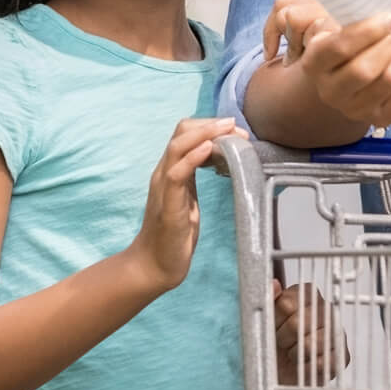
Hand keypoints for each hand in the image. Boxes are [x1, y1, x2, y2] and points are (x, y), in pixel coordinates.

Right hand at [126, 118, 241, 293]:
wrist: (154, 265)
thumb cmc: (173, 235)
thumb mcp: (188, 198)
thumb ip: (195, 176)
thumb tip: (217, 157)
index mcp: (171, 170)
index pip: (184, 133)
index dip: (208, 125)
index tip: (233, 128)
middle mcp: (164, 173)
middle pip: (180, 132)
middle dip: (210, 124)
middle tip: (236, 127)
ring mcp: (163, 188)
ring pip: (177, 147)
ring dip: (204, 134)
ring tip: (227, 129)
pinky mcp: (168, 206)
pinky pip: (177, 174)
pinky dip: (193, 158)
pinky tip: (209, 150)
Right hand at [267, 0, 390, 131]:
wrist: (378, 73)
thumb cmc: (360, 43)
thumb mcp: (343, 26)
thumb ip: (344, 16)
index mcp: (313, 64)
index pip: (338, 47)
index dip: (367, 30)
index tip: (388, 17)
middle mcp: (328, 91)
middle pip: (364, 69)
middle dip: (388, 44)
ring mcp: (353, 110)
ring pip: (389, 80)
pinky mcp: (378, 120)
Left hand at [273, 280, 347, 385]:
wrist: (283, 373)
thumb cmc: (275, 342)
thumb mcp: (266, 319)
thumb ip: (269, 300)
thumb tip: (274, 284)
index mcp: (306, 294)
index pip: (286, 304)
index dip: (275, 320)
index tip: (274, 326)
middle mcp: (325, 308)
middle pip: (296, 324)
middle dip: (283, 339)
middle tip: (283, 343)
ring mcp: (336, 330)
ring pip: (309, 344)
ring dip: (295, 354)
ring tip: (293, 353)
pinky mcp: (342, 354)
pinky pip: (321, 362)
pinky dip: (307, 368)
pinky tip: (304, 364)